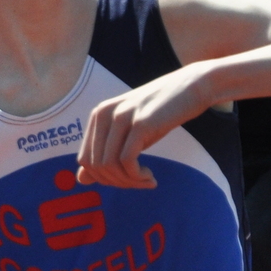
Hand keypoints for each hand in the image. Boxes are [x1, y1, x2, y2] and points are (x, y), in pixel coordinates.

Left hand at [77, 65, 216, 188]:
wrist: (190, 87)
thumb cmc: (160, 114)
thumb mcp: (128, 134)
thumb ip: (103, 154)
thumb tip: (80, 180)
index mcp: (97, 115)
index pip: (84, 159)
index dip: (102, 179)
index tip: (125, 181)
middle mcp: (104, 114)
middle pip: (96, 165)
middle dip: (117, 182)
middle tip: (139, 183)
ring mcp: (121, 117)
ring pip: (110, 165)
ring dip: (129, 181)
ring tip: (146, 180)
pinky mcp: (140, 123)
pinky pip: (127, 160)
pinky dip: (137, 176)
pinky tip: (150, 177)